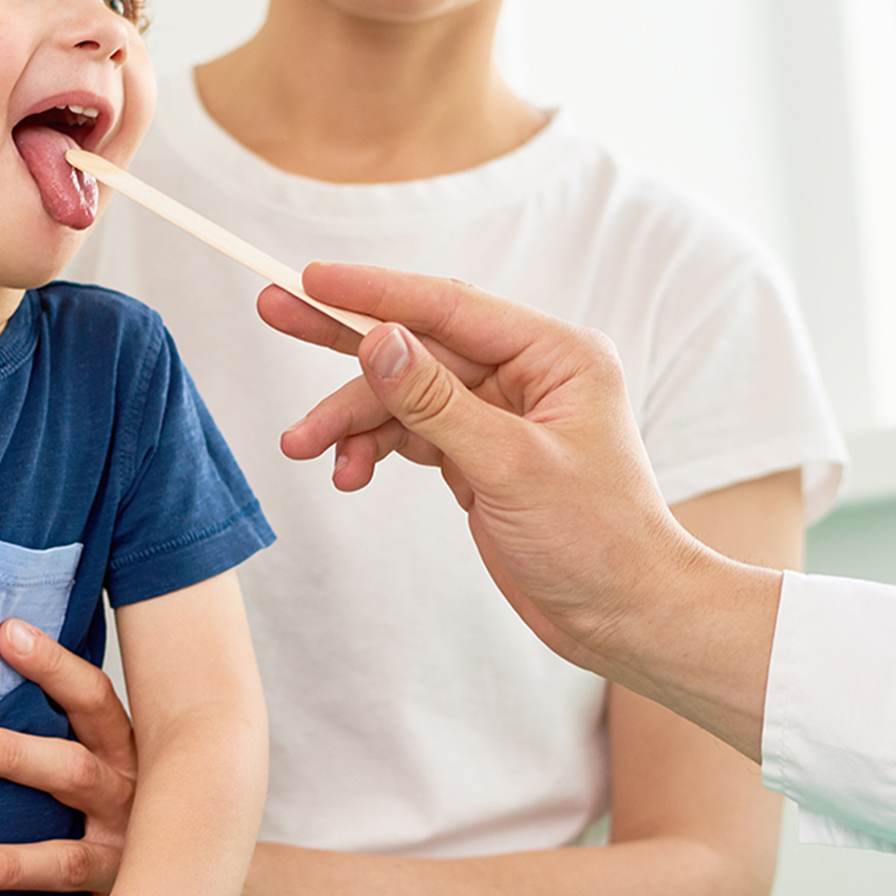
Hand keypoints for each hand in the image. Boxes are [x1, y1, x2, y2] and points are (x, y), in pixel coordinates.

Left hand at [0, 617, 137, 895]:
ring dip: (13, 862)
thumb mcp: (125, 752)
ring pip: (68, 860)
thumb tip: (3, 636)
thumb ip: (76, 716)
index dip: (52, 666)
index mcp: (130, 753)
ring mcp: (127, 862)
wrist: (210, 878)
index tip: (5, 634)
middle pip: (73, 773)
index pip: (92, 700)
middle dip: (16, 756)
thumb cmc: (143, 798)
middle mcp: (131, 802)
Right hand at [262, 264, 781, 757]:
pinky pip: (410, 432)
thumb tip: (378, 339)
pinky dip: (373, 449)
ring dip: (350, 420)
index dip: (376, 291)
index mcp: (555, 355)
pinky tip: (347, 473)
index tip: (310, 277)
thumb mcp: (508, 466)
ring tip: (301, 447)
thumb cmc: (596, 541)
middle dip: (344, 341)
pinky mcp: (479, 454)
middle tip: (273, 308)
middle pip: (417, 344)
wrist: (622, 617)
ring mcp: (499, 414)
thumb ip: (435, 401)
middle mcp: (528, 374)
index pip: (449, 307)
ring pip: (403, 395)